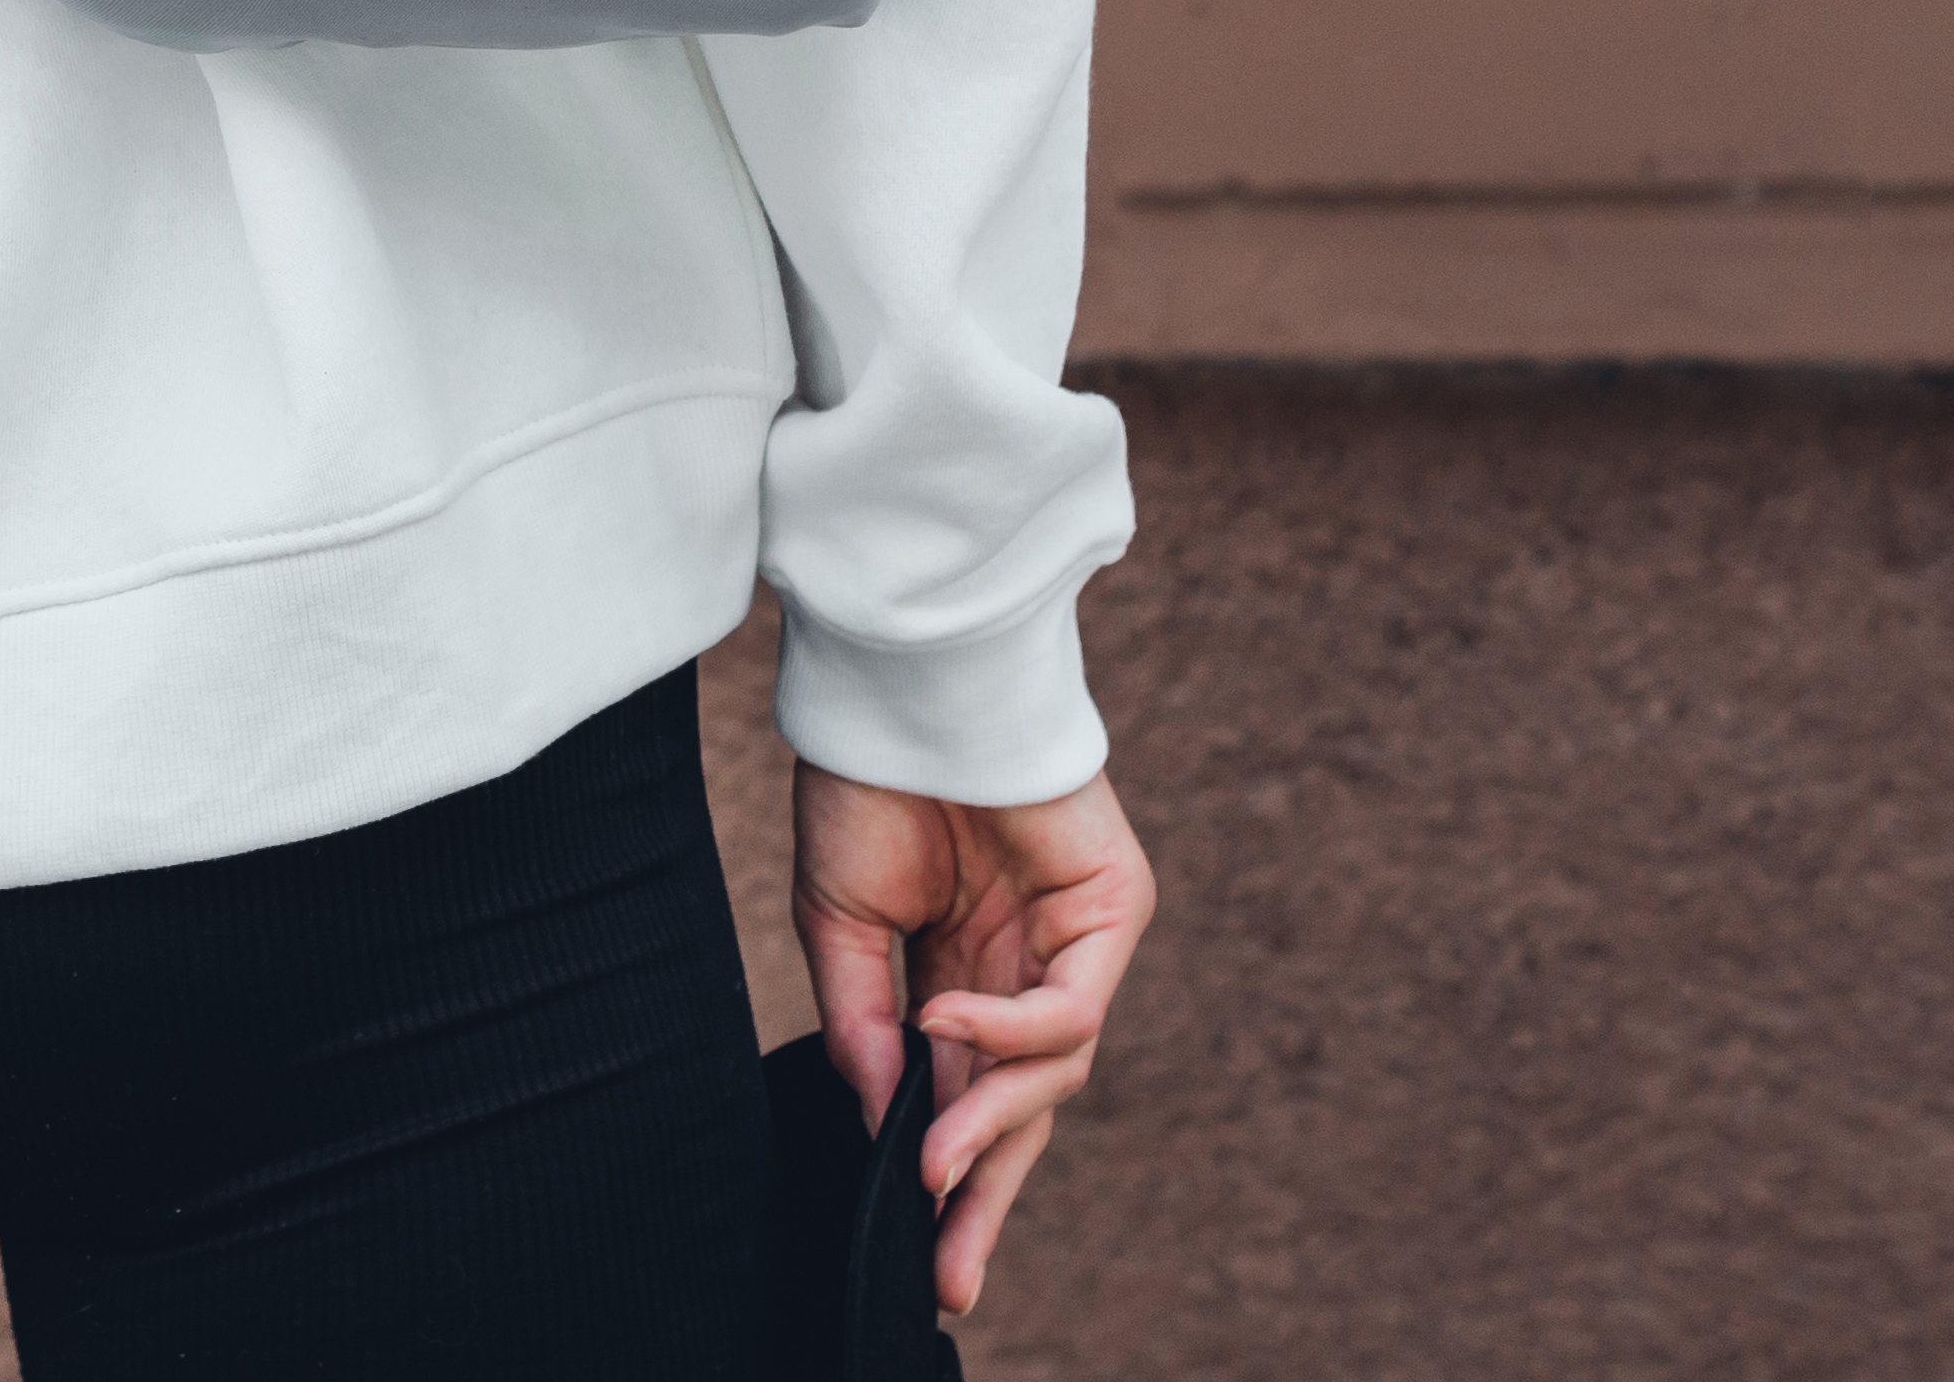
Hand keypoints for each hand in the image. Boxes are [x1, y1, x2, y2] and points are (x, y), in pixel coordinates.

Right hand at [790, 757, 1155, 1319]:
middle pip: (1025, 1105)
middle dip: (987, 1191)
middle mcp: (1027, 963)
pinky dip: (1008, 1032)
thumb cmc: (865, 782)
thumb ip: (864, 1024)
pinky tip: (942, 1020)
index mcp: (960, 971)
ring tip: (931, 1160)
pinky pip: (1069, 1008)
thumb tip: (885, 1114)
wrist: (900, 684)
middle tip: (951, 1269)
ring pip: (1054, 1072)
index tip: (923, 1260)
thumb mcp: (839, 923)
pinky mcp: (1114, 908)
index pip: (966, 1094)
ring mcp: (1076, 939)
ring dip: (989, 1121)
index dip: (948, 1176)